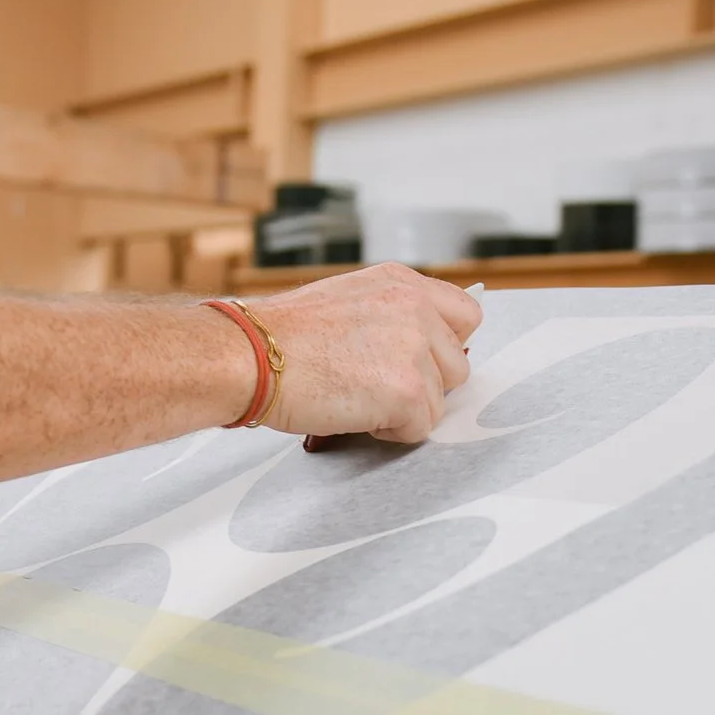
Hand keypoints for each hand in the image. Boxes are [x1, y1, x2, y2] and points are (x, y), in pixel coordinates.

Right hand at [243, 263, 480, 441]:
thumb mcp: (346, 301)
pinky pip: (420, 428)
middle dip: (424, 385)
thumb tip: (418, 352)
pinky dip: (389, 432)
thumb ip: (390, 317)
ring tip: (356, 398)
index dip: (444, 348)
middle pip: (457, 366)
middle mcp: (415, 308)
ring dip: (404, 411)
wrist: (248, 354)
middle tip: (375, 387)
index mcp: (401, 283)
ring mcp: (414, 348)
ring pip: (439, 402)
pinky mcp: (408, 390)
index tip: (420, 363)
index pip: (466, 316)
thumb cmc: (280, 337)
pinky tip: (353, 412)